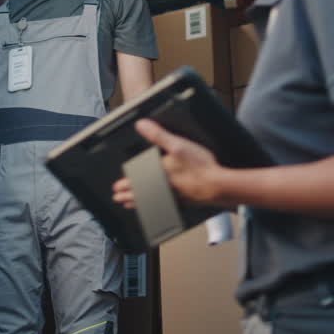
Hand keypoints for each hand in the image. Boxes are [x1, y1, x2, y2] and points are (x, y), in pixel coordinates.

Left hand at [111, 119, 226, 206]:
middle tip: (118, 198)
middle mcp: (163, 187)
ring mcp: (173, 197)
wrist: (218, 186)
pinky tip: (158, 207)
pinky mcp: (184, 202)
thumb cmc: (199, 167)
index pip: (135, 181)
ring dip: (138, 204)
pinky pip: (164, 207)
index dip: (124, 185)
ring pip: (150, 202)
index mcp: (158, 174)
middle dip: (127, 196)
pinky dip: (155, 208)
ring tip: (130, 205)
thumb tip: (141, 126)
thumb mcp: (178, 144)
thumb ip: (158, 135)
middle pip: (140, 194)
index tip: (116, 188)